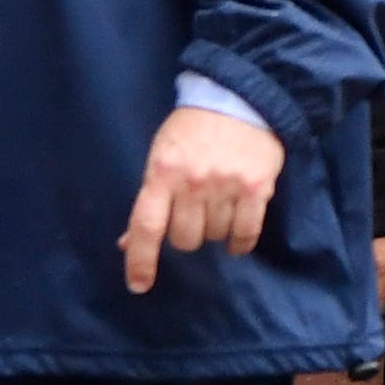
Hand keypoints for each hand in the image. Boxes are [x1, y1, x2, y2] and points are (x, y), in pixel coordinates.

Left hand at [122, 107, 286, 294]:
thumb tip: (127, 242)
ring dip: (213, 233)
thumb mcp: (161, 155)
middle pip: (184, 239)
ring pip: (215, 237)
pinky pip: (246, 233)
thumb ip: (149, 199)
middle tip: (192, 216)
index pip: (146, 226)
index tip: (138, 285)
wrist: (239, 98)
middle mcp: (193, 182)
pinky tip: (236, 239)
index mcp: (163, 173)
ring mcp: (227, 185)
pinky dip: (239, 242)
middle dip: (186, 235)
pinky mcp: (257, 188)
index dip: (140, 260)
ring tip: (217, 211)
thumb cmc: (192, 128)